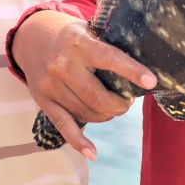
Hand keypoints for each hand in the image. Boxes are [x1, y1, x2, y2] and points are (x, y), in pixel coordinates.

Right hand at [12, 10, 155, 159]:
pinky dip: (79, 142)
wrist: (32, 38)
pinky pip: (63, 126)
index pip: (109, 58)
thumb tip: (140, 71)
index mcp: (78, 43)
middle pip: (98, 96)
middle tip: (129, 101)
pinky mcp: (43, 100)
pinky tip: (93, 153)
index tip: (151, 82)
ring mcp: (50, 84)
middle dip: (120, 104)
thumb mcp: (88, 31)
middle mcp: (62, 64)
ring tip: (114, 108)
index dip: (132, 71)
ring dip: (107, 116)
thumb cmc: (71, 36)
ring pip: (86, 112)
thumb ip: (108, 47)